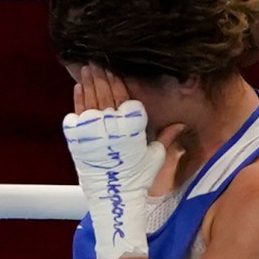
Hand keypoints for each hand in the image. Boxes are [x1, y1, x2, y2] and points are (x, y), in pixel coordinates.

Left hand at [62, 66, 182, 258]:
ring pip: (90, 101)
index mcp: (131, 128)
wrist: (115, 198)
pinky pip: (77, 116)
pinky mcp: (79, 142)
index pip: (124, 97)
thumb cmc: (138, 178)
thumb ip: (166, 136)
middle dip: (101, 75)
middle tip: (97, 60)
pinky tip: (79, 88)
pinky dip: (77, 100)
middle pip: (105, 94)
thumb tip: (181, 123)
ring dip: (89, 82)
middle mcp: (111, 127)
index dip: (118, 80)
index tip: (113, 67)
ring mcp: (93, 133)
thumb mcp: (155, 156)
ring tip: (87, 68)